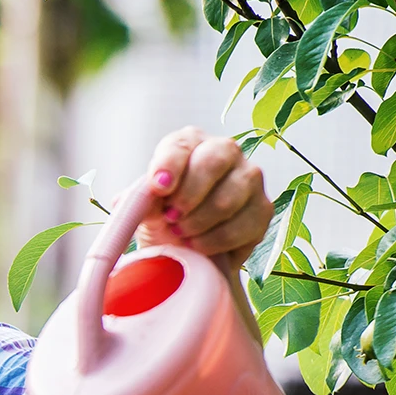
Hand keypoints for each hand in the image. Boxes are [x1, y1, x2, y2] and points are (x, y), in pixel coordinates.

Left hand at [133, 126, 270, 262]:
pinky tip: (200, 246)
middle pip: (212, 163)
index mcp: (189, 143)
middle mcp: (225, 151)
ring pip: (228, 198)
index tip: (158, 188)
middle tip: (171, 219)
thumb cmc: (164, 219)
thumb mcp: (145, 209)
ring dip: (198, 224)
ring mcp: (249, 178)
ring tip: (182, 235)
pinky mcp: (263, 209)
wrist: (188, 251)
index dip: (168, 166)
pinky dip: (216, 242)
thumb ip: (140, 201)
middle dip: (187, 197)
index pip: (180, 146)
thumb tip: (132, 199)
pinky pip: (243, 226)